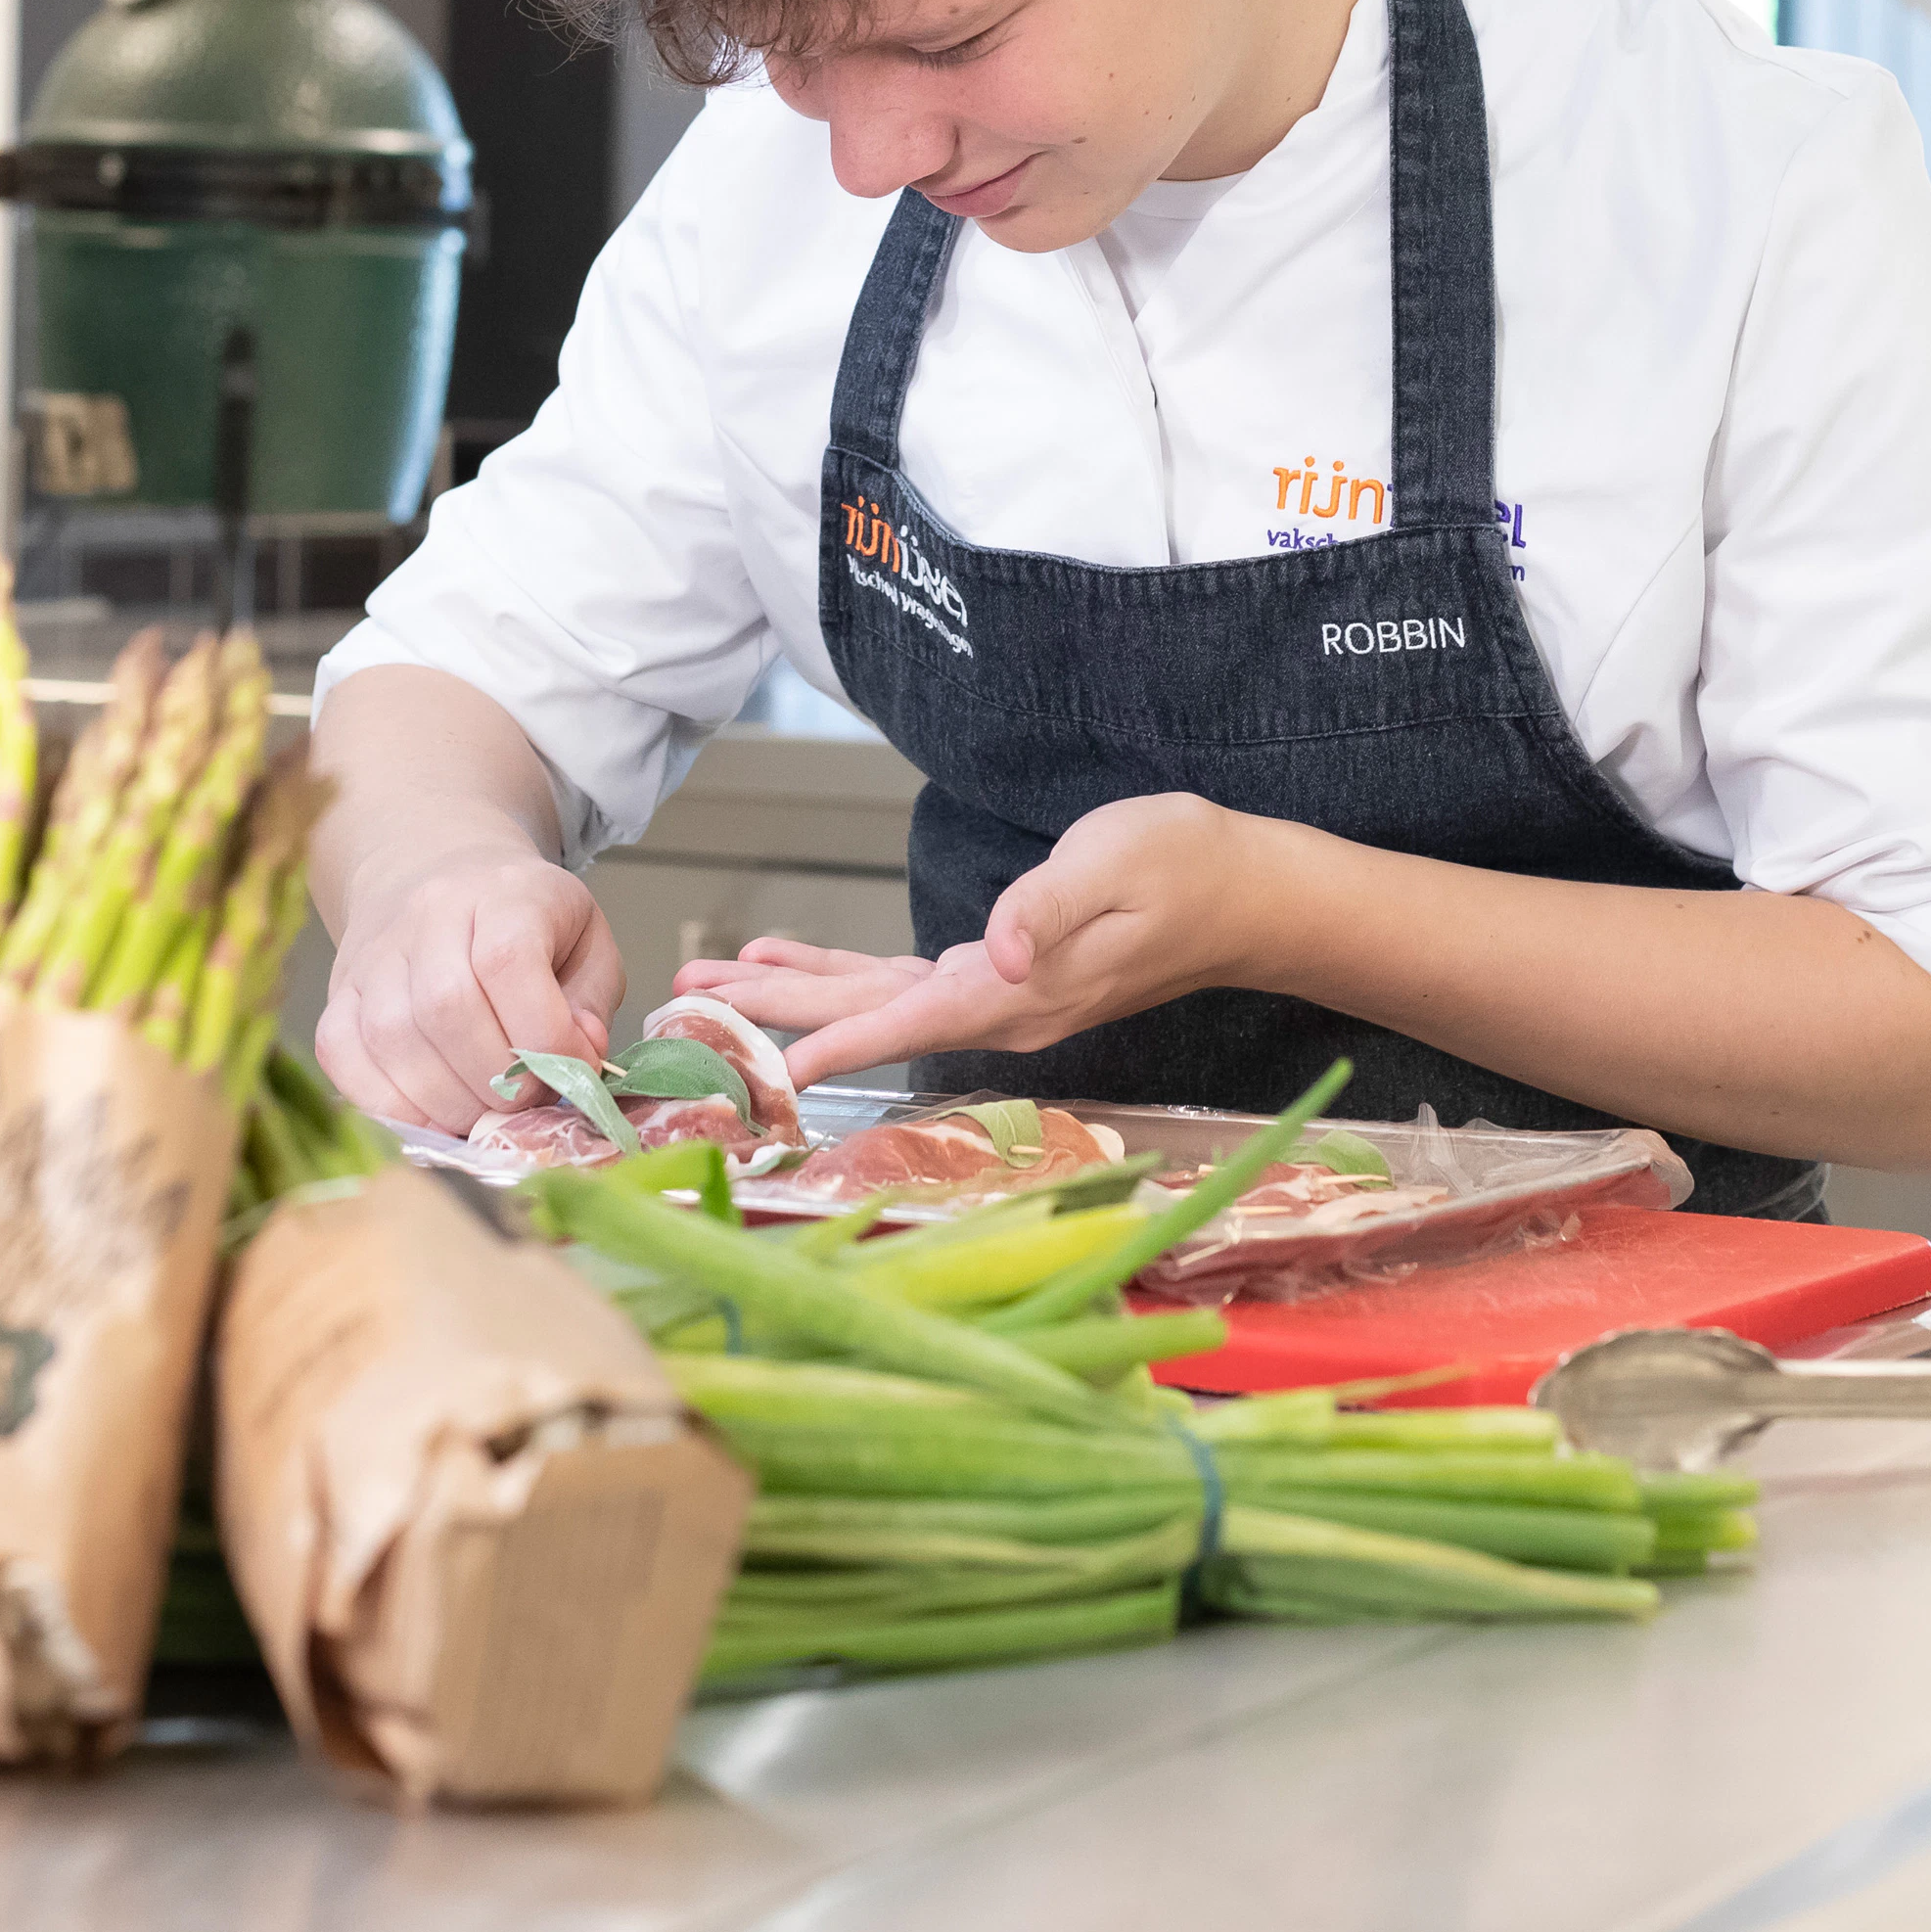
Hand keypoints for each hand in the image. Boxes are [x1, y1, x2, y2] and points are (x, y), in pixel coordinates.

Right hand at [316, 846, 625, 1133]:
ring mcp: (374, 955)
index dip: (543, 1034)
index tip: (570, 1069)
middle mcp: (428, 915)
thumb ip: (591, 1003)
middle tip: (522, 1100)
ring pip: (393, 1038)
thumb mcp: (587, 942)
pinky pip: (344, 1057)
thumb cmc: (527, 920)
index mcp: (505, 893)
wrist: (442, 876)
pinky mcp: (337, 994)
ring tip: (482, 1110)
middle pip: (447, 1006)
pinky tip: (431, 1112)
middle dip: (495, 1079)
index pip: (509, 961)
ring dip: (446, 1099)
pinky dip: (389, 1103)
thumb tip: (579, 1058)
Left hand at [673, 792, 1281, 1085]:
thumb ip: (1047, 909)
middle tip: (684, 1010)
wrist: (1246, 893)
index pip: (907, 1024)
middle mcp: (999, 1010)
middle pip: (866, 1018)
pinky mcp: (1004, 977)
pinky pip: (903, 986)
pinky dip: (841, 974)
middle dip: (773, 1016)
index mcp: (1019, 992)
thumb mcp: (1115, 864)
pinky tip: (792, 960)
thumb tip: (992, 952)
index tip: (759, 1068)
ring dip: (792, 995)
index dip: (831, 1043)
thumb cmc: (1186, 866)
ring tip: (710, 989)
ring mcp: (1000, 1000)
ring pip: (874, 1004)